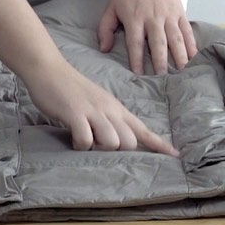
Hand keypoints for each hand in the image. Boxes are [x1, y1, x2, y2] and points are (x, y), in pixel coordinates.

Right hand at [24, 60, 178, 154]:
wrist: (49, 69)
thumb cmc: (71, 88)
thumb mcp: (96, 102)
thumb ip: (108, 118)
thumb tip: (116, 141)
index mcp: (115, 107)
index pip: (143, 129)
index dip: (159, 144)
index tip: (176, 156)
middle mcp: (109, 109)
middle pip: (129, 142)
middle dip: (116, 151)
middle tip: (97, 143)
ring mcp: (92, 111)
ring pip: (112, 142)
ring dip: (98, 148)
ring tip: (84, 138)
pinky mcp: (75, 113)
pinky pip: (85, 140)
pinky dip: (79, 145)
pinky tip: (72, 137)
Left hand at [97, 0, 196, 74]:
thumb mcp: (111, 6)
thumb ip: (105, 28)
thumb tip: (104, 49)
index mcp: (134, 18)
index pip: (135, 43)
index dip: (137, 60)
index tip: (139, 75)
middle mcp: (153, 18)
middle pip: (158, 44)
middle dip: (161, 63)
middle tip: (163, 80)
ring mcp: (168, 15)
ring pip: (176, 40)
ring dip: (179, 58)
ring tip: (182, 74)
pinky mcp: (180, 12)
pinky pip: (187, 32)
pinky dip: (191, 46)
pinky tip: (194, 59)